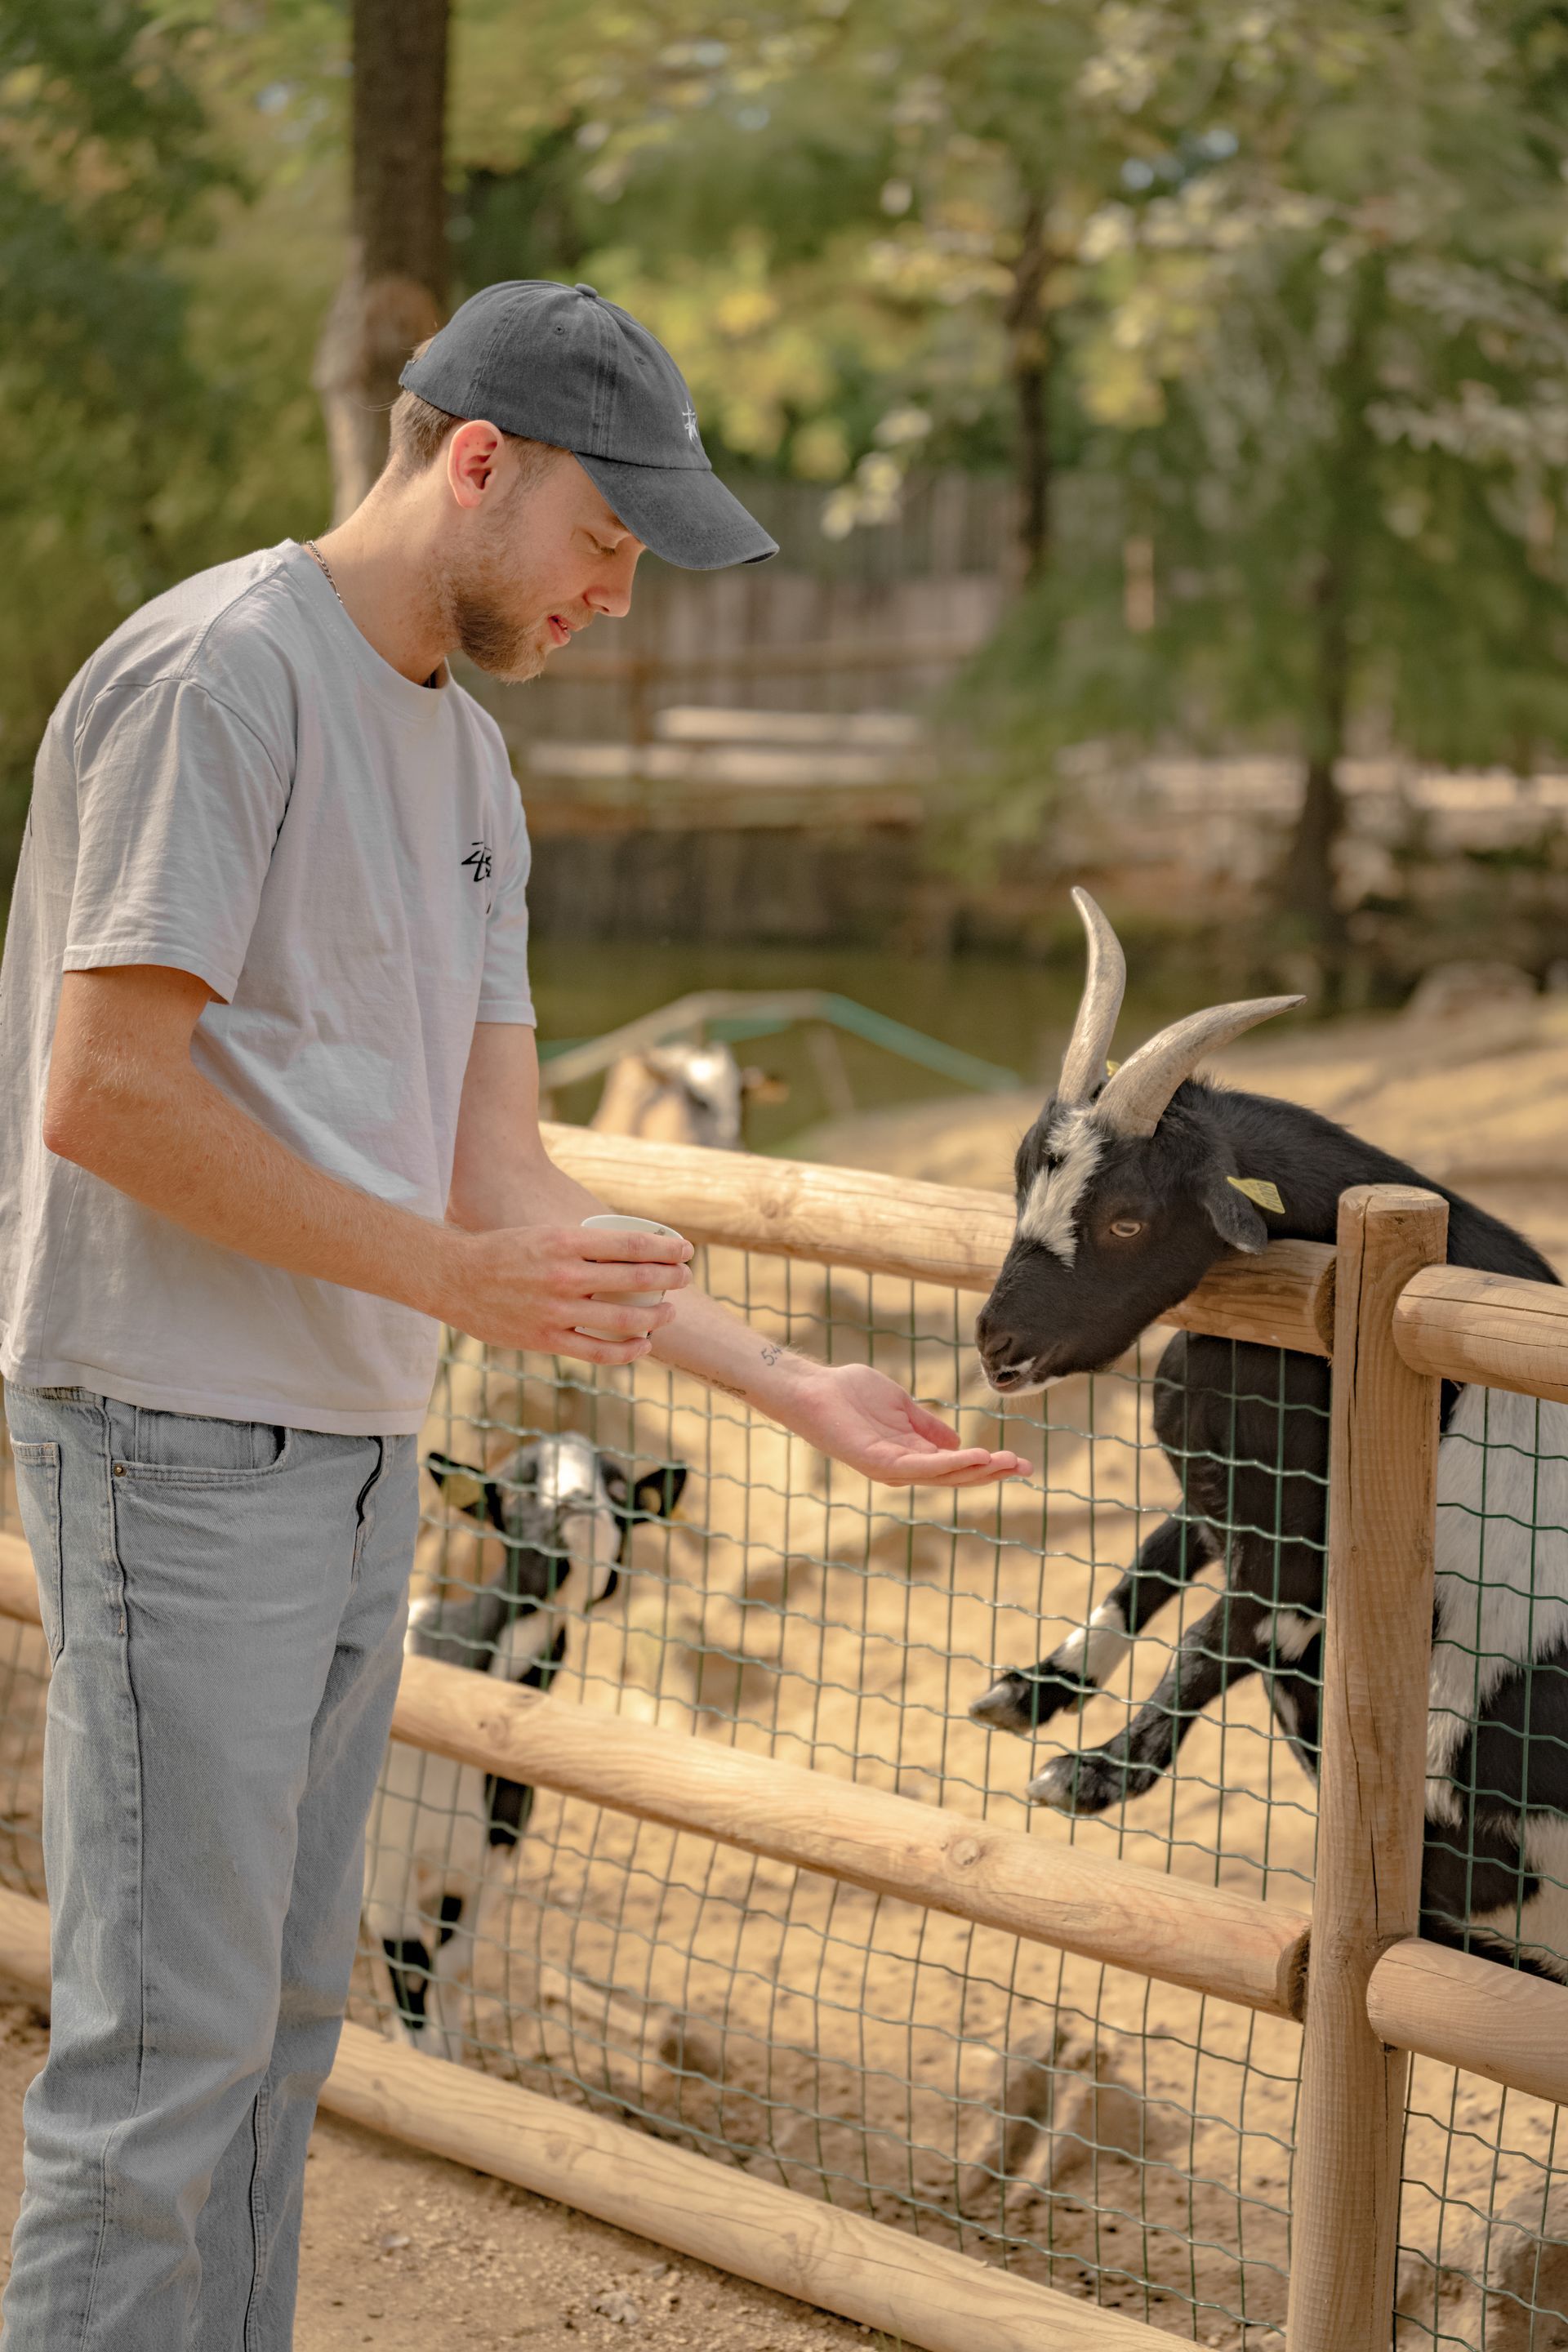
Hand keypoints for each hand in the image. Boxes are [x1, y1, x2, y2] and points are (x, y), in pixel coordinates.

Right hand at [440, 1223, 693, 1363]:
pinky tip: (643, 1345)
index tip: (685, 1249)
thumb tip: (625, 1249)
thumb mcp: (544, 1234)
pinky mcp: (547, 1338)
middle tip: (685, 1277)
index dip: (667, 1247)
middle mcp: (565, 1275)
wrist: (453, 1277)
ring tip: (670, 1312)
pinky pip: (599, 1351)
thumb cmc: (502, 1252)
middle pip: (637, 1278)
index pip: (632, 1244)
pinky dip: (628, 1350)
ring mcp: (557, 1310)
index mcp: (565, 1241)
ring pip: (624, 1318)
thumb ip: (581, 1244)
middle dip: (670, 1278)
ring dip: (656, 1316)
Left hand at [778, 1363, 1027, 1488]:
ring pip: (943, 1475)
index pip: (959, 1465)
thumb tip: (957, 1441)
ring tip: (1007, 1462)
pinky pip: (920, 1467)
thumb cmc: (851, 1393)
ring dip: (977, 1470)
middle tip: (1026, 1468)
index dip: (990, 1465)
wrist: (814, 1390)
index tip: (1021, 1462)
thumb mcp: (902, 1407)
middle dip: (992, 1473)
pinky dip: (948, 1463)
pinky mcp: (879, 1463)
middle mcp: (905, 1468)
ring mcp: (892, 1468)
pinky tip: (973, 1456)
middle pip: (957, 1476)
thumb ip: (928, 1425)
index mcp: (913, 1453)